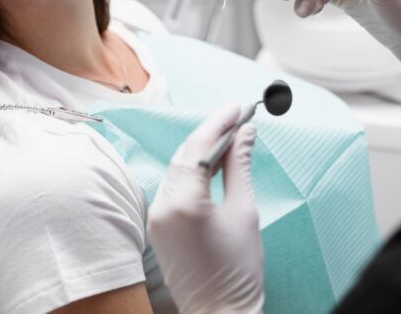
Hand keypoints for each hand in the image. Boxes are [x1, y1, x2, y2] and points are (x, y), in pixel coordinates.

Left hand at [146, 105, 263, 313]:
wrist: (219, 313)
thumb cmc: (237, 270)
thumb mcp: (244, 211)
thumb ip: (240, 166)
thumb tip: (245, 132)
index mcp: (185, 202)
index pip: (199, 147)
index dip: (220, 122)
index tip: (239, 108)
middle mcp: (162, 206)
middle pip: (184, 154)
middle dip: (211, 133)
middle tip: (238, 118)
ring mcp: (156, 217)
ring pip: (176, 168)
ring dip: (201, 150)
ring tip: (229, 137)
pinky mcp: (157, 226)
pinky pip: (172, 186)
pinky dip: (191, 171)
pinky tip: (211, 164)